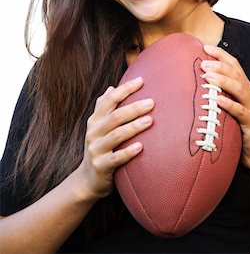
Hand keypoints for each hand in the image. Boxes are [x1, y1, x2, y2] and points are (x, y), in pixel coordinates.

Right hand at [75, 77, 153, 201]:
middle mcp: (93, 132)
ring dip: (134, 127)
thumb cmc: (100, 147)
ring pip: (116, 135)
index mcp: (95, 120)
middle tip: (152, 102)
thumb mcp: (98, 127)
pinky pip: (116, 158)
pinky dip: (128, 152)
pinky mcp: (101, 166)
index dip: (125, 89)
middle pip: (115, 116)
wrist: (87, 179)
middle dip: (134, 108)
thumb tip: (112, 87)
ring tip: (150, 121)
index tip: (141, 80)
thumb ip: (104, 107)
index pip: (110, 99)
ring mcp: (96, 149)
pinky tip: (141, 147)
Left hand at [201, 45, 249, 172]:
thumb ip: (218, 94)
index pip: (234, 65)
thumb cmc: (239, 128)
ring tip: (208, 76)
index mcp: (244, 88)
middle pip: (235, 74)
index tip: (204, 47)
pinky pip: (240, 112)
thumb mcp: (228, 107)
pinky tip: (217, 100)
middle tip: (203, 62)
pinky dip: (229, 104)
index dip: (221, 54)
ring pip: (239, 89)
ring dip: (223, 81)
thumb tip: (195, 83)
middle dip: (219, 65)